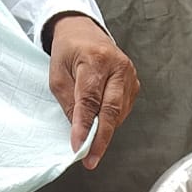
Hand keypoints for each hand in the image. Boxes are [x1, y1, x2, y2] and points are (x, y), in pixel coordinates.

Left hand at [47, 14, 138, 168]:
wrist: (84, 32)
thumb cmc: (68, 51)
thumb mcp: (57, 75)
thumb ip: (69, 102)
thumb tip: (79, 131)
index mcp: (96, 59)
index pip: (90, 99)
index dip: (84, 126)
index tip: (79, 146)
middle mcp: (118, 66)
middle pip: (111, 109)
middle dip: (100, 138)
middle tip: (91, 159)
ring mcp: (129, 75)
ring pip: (118, 113)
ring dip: (104, 131)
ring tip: (90, 144)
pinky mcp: (133, 84)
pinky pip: (122, 110)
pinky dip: (110, 122)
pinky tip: (99, 124)